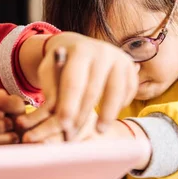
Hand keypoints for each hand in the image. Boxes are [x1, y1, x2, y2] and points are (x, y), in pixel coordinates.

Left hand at [19, 33, 137, 140]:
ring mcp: (119, 58)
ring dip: (108, 114)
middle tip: (76, 133)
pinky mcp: (130, 66)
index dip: (69, 105)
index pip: (74, 82)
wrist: (77, 45)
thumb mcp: (48, 71)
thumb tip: (54, 112)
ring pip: (116, 90)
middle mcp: (101, 51)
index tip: (63, 125)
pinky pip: (129, 89)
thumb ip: (50, 89)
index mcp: (78, 51)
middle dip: (84, 114)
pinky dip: (121, 104)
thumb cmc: (59, 63)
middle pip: (94, 89)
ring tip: (99, 130)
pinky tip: (109, 115)